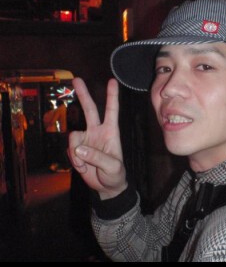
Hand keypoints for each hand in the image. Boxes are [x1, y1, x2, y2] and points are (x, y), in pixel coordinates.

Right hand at [68, 78, 126, 199]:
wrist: (106, 187)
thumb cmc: (115, 174)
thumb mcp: (113, 167)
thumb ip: (98, 157)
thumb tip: (79, 149)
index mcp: (111, 132)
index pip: (112, 111)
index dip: (111, 96)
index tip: (112, 81)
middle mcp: (97, 132)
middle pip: (90, 110)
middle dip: (83, 94)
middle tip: (76, 79)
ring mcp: (86, 140)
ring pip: (74, 136)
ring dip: (76, 152)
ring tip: (86, 164)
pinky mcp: (76, 150)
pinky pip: (70, 151)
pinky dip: (74, 161)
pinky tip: (83, 167)